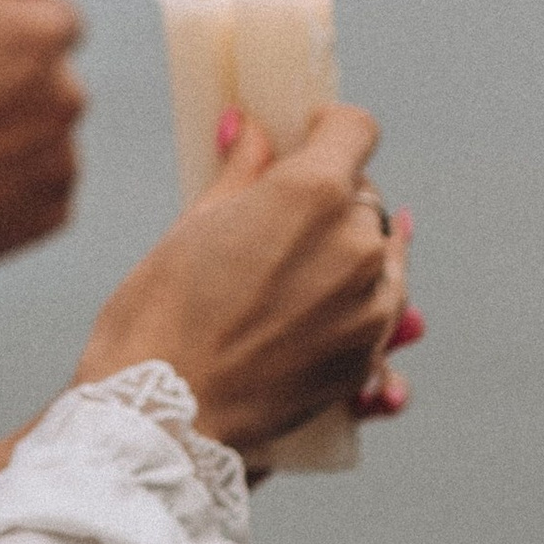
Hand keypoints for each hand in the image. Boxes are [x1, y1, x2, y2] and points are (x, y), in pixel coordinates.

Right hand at [0, 0, 84, 285]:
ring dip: (7, 127)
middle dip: (7, 75)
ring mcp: (63, 160)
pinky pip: (37, 180)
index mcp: (43, 34)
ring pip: (42, 126)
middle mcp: (70, 97)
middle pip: (49, 70)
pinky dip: (6, 178)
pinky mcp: (51, 213)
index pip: (47, 11)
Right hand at [77, 104, 404, 463]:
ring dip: (349, 249)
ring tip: (294, 271)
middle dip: (330, 196)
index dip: (328, 129)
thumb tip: (251, 129)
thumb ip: (242, 171)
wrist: (161, 415)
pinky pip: (382, 309)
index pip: (356, 128)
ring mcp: (371, 303)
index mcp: (313, 193)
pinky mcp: (369, 355)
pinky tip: (313, 310)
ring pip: (381, 251)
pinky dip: (357, 300)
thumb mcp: (194, 223)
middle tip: (278, 219)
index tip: (306, 139)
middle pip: (365, 194)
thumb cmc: (161, 314)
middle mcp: (357, 242)